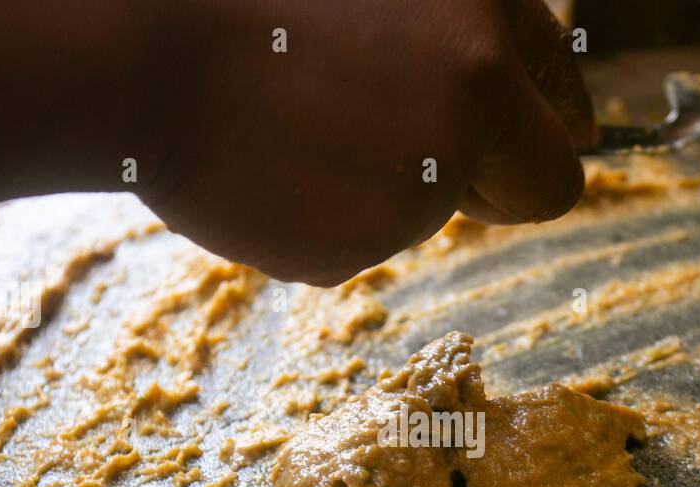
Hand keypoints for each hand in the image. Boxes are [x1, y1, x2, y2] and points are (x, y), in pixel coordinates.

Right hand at [143, 0, 594, 284]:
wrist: (134, 49)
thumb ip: (456, 35)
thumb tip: (522, 96)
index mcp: (481, 26)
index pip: (565, 100)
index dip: (547, 125)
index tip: (536, 140)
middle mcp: (470, 104)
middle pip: (548, 185)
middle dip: (504, 184)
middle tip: (434, 163)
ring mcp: (417, 185)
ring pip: (437, 215)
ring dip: (391, 187)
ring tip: (301, 128)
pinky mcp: (355, 247)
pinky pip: (362, 244)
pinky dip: (327, 218)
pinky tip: (272, 167)